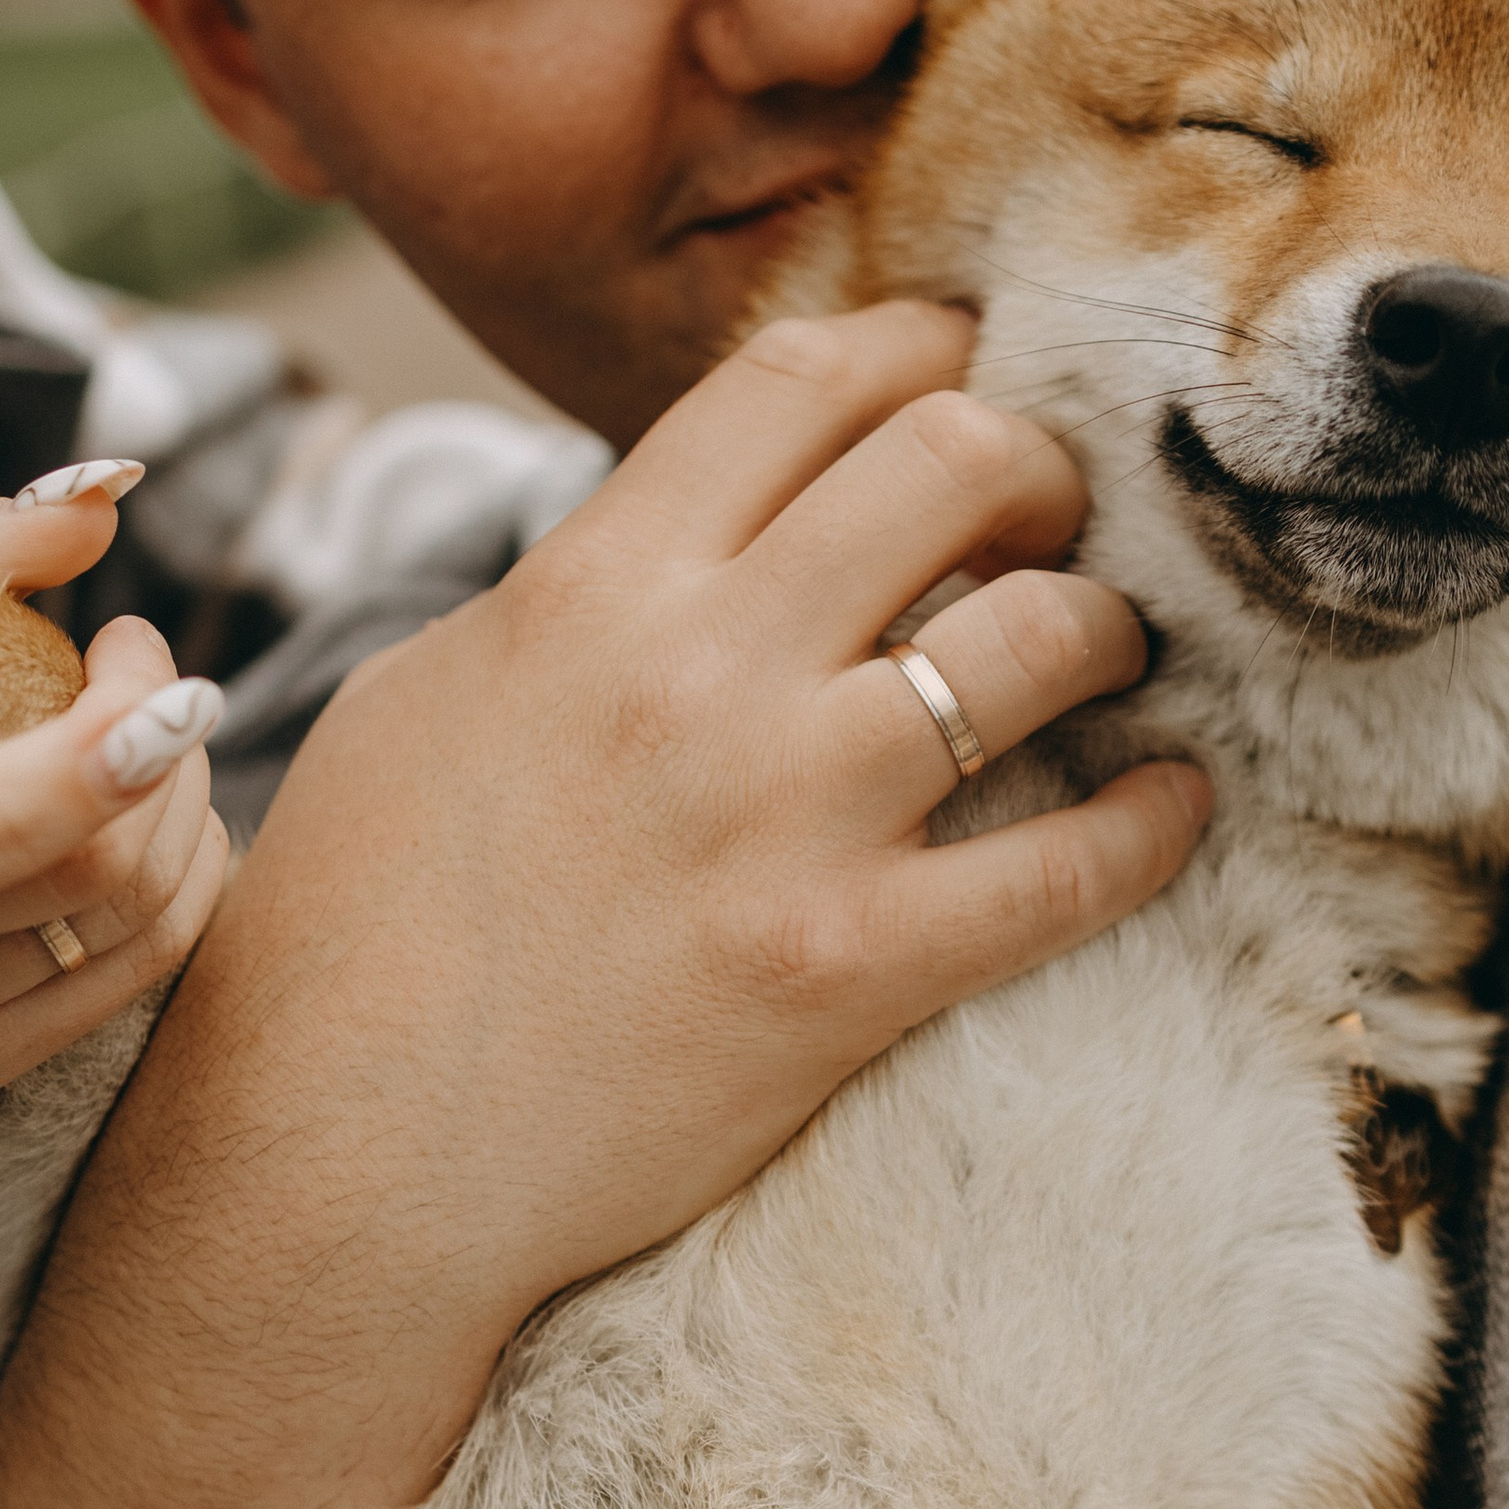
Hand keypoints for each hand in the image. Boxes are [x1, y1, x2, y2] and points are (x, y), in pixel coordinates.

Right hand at [0, 304, 1208, 1508]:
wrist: (334, 1164)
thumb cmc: (349, 935)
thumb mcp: (427, 698)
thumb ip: (568, 599)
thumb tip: (676, 548)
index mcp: (592, 583)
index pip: (797, 380)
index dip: (913, 344)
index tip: (964, 357)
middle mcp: (702, 668)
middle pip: (947, 463)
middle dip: (1037, 462)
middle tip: (1058, 506)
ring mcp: (787, 816)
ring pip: (1040, 633)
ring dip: (1106, 621)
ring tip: (1114, 645)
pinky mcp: (850, 968)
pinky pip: (1067, 870)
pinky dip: (1150, 823)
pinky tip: (1173, 800)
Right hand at [0, 471, 228, 1101]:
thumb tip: (97, 502)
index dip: (86, 765)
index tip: (162, 673)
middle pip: (83, 874)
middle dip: (161, 748)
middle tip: (143, 661)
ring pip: (134, 919)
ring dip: (183, 798)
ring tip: (147, 720)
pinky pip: (140, 970)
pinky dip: (185, 871)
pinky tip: (156, 804)